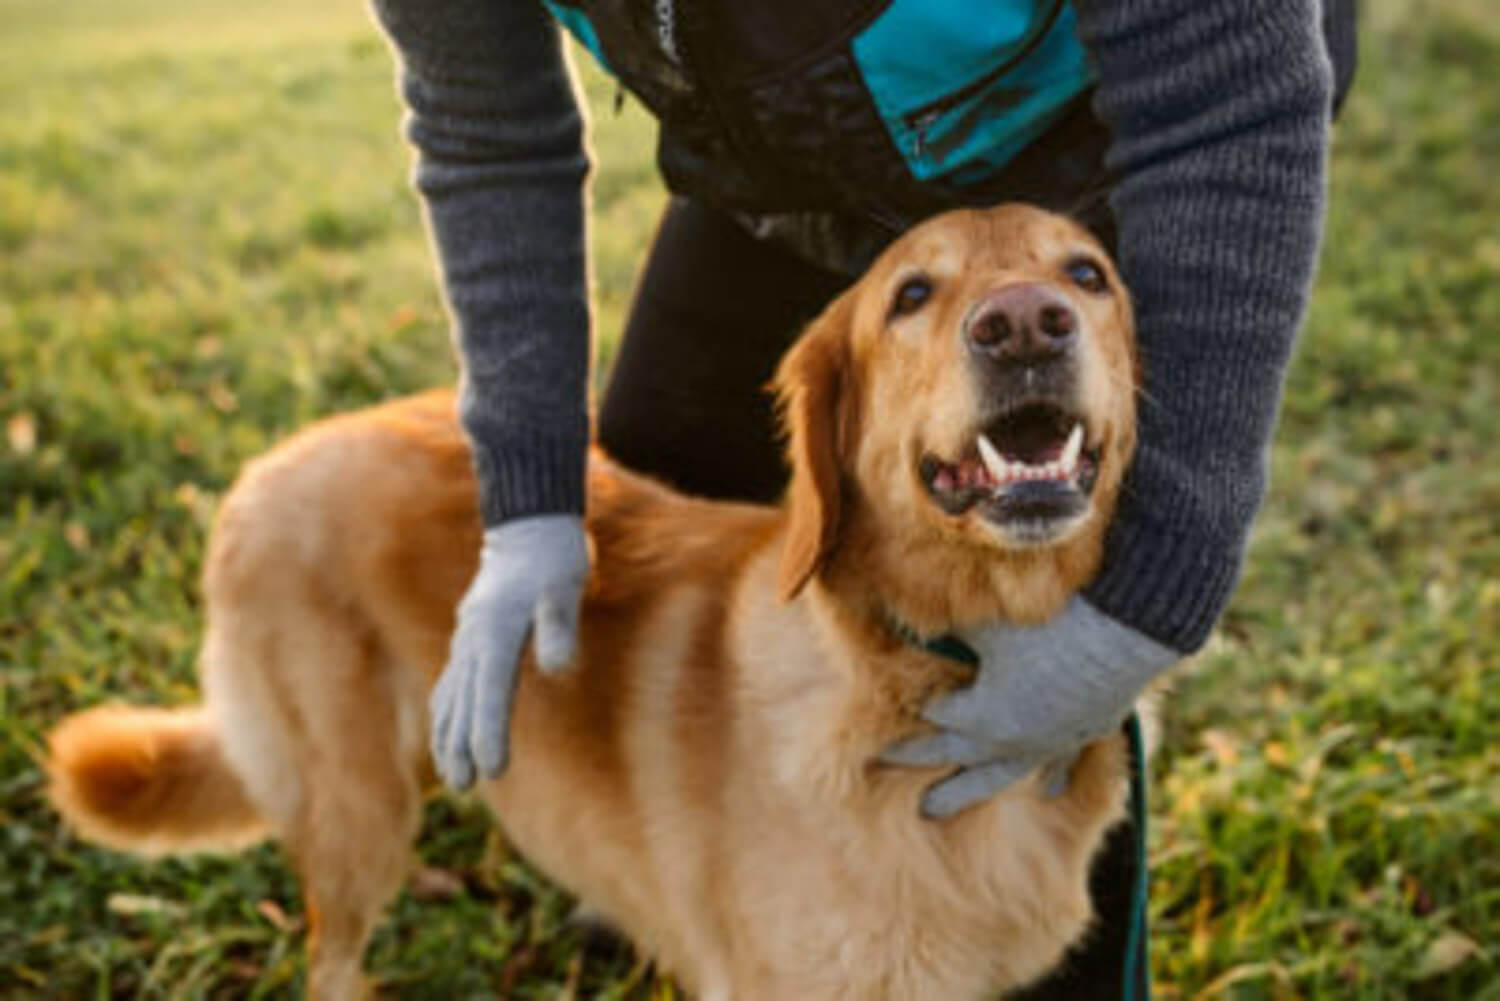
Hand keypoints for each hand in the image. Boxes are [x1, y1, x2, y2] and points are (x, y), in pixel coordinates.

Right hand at [430, 515, 588, 788]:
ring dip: (449, 733)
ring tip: (453, 772)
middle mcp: (475, 637)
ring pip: (452, 693)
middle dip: (460, 745)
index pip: (490, 693)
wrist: (529, 522)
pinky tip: (448, 726)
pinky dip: (448, 708)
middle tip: (465, 786)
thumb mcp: (567, 587)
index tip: (490, 769)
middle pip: (463, 701)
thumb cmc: (555, 557)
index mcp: (497, 631)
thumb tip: (560, 669)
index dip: (489, 733)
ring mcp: (469, 634)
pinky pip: (453, 678)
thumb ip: (560, 627)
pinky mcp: (473, 632)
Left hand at [880, 597, 1176, 817]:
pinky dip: (1051, 777)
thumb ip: (944, 628)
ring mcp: (1049, 742)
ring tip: (944, 807)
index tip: (889, 730)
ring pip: (1003, 776)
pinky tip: (1047, 790)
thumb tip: (903, 617)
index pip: (934, 722)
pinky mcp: (1085, 732)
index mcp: (979, 716)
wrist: (1126, 632)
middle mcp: (1010, 740)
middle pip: (959, 765)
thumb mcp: (985, 623)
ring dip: (973, 790)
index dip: (914, 722)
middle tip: (907, 802)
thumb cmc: (1048, 623)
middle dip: (933, 780)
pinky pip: (1061, 764)